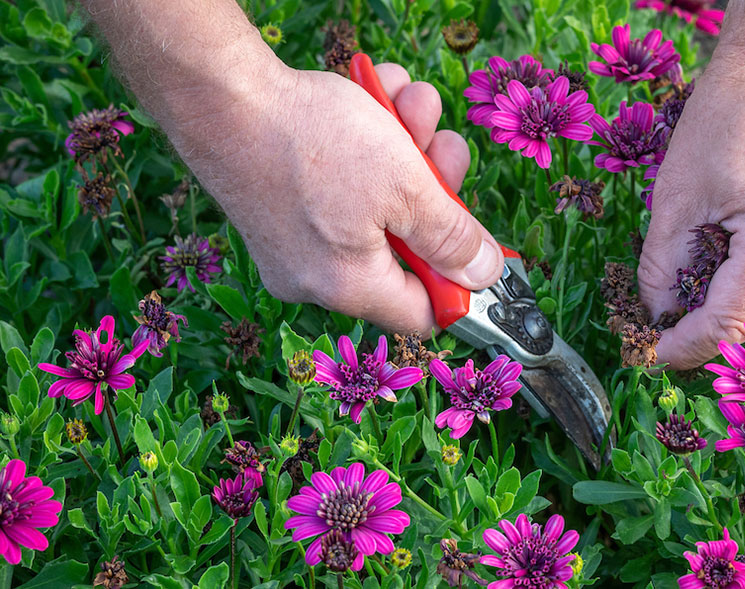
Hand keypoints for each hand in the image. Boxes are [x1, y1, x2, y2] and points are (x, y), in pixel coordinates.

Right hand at [174, 61, 503, 332]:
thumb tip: (486, 276)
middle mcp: (316, 276)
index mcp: (349, 286)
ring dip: (407, 150)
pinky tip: (374, 93)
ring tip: (407, 102)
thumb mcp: (406, 187)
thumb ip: (452, 238)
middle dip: (434, 187)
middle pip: (404, 247)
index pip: (424, 313)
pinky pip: (340, 185)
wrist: (218, 92)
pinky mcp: (279, 202)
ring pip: (376, 204)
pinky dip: (366, 140)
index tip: (483, 243)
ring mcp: (293, 239)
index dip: (462, 280)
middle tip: (443, 145)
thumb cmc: (311, 141)